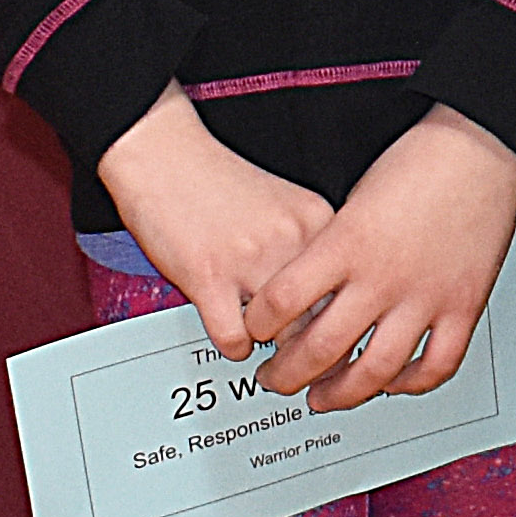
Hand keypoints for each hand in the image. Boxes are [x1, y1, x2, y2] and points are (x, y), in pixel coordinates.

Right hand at [97, 90, 336, 360]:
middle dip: (315, 348)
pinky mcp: (209, 278)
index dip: (345, 320)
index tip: (339, 337)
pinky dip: (235, 346)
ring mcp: (250, 259)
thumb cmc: (218, 183)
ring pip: (285, 335)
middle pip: (324, 318)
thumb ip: (309, 248)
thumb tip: (330, 300)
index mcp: (317, 220)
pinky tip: (232, 334)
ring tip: (268, 350)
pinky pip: (235, 338)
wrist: (164, 156)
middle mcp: (290, 239)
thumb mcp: (284, 206)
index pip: (351, 288)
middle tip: (305, 360)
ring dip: (276, 353)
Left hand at [247, 105, 515, 411]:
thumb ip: (328, 250)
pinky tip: (393, 384)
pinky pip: (436, 365)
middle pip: (320, 349)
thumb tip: (301, 292)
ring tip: (322, 397)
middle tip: (274, 378)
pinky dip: (411, 384)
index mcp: (347, 243)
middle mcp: (384, 276)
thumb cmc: (416, 164)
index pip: (281, 301)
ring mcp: (426, 296)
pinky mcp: (463, 306)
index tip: (252, 330)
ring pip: (375, 371)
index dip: (257, 325)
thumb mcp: (352, 202)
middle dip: (287, 374)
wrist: (478, 150)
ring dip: (341, 393)